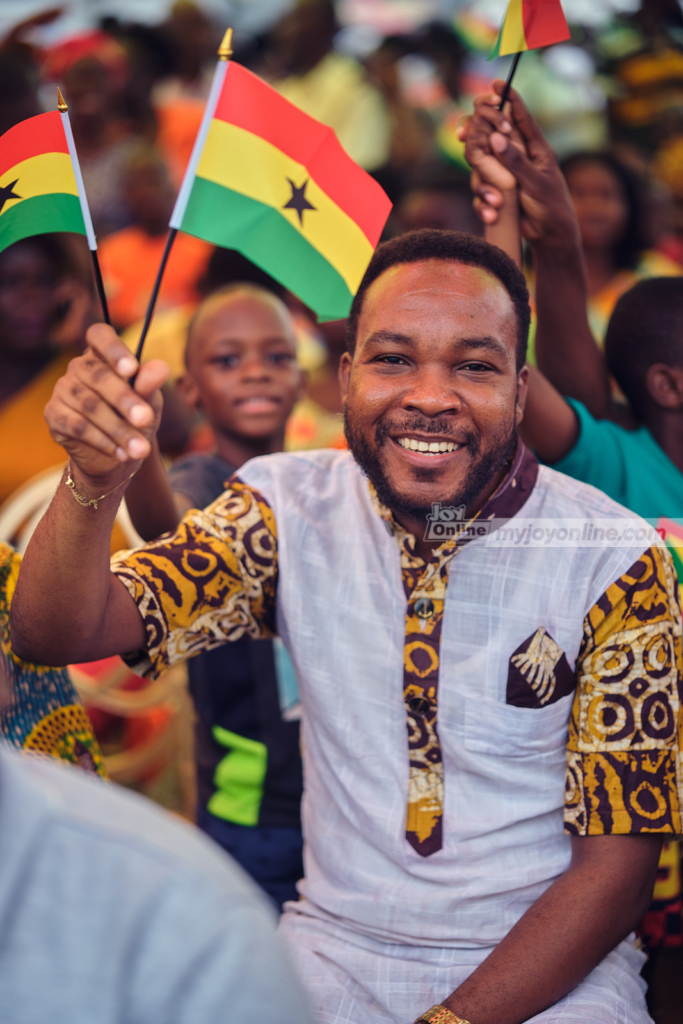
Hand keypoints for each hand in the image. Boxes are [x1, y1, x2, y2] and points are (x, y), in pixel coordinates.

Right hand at [45, 322, 168, 492]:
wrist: (117, 456)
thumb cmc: (134, 419)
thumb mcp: (149, 403)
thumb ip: (150, 385)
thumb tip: (160, 368)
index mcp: (103, 355)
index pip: (99, 336)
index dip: (114, 349)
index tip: (132, 369)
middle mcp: (79, 368)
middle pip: (98, 376)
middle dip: (125, 399)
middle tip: (145, 419)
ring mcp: (63, 390)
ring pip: (90, 406)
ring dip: (119, 430)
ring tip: (142, 449)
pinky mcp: (54, 415)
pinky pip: (78, 426)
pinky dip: (104, 441)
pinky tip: (123, 454)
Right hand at [462, 80, 579, 248]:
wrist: (551, 237)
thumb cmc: (552, 207)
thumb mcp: (536, 184)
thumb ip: (516, 162)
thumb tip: (496, 137)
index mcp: (536, 149)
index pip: (521, 118)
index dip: (509, 99)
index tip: (496, 82)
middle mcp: (520, 158)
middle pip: (495, 136)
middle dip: (480, 136)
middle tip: (464, 133)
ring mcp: (509, 175)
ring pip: (485, 166)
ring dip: (484, 183)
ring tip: (495, 201)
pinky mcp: (500, 192)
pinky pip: (484, 189)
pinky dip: (484, 202)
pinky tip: (492, 214)